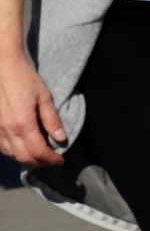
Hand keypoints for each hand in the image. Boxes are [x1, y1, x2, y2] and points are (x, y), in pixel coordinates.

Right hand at [0, 47, 65, 168]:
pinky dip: (13, 152)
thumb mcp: (45, 98)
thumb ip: (52, 120)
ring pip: (10, 154)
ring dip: (26, 159)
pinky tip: (22, 148)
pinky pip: (1, 147)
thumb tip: (61, 139)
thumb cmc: (25, 79)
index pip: (38, 152)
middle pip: (23, 157)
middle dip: (40, 163)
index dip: (51, 160)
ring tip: (40, 156)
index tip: (61, 161)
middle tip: (52, 161)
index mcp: (22, 124)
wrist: (3, 67)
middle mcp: (7, 130)